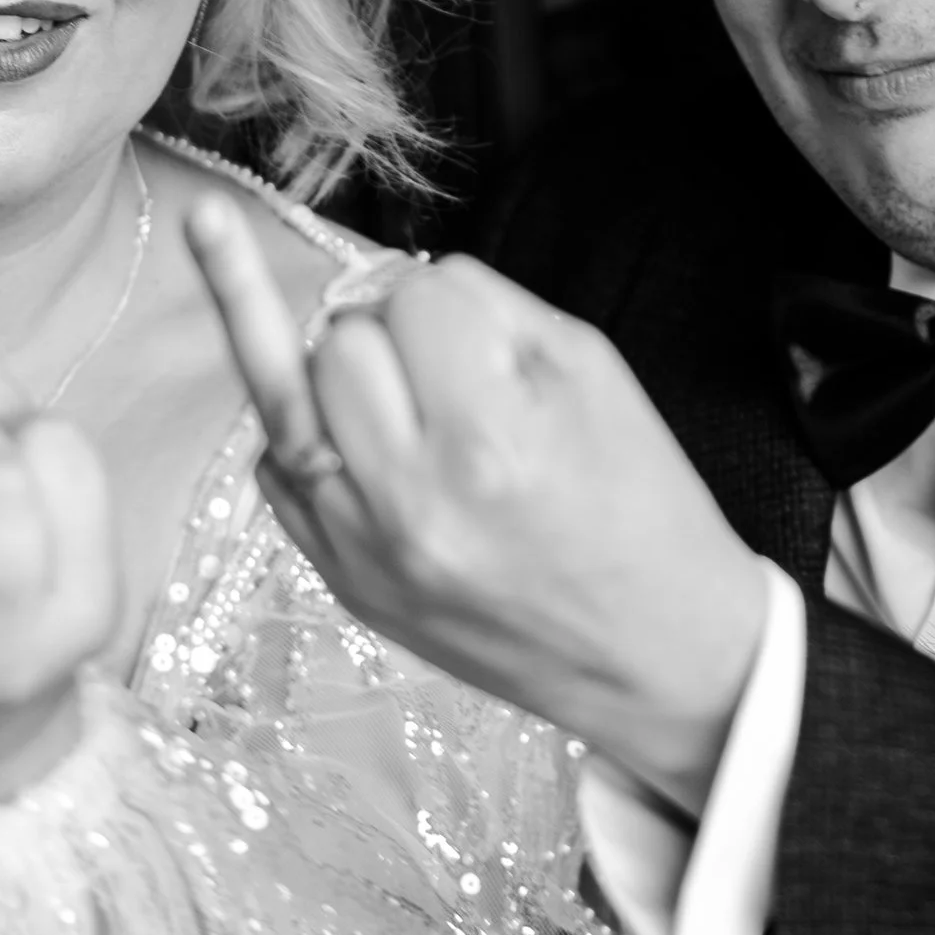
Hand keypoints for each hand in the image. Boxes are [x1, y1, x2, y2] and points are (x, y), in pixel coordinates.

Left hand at [186, 207, 768, 817]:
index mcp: (490, 438)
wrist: (655, 655)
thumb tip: (394, 280)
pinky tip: (372, 452)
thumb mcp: (594, 376)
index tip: (485, 340)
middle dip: (390, 336)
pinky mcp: (341, 583)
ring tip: (401, 403)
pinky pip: (278, 471)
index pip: (413, 297)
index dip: (449, 303)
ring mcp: (363, 549)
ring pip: (289, 399)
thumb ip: (488, 308)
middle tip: (446, 374)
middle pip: (338, 343)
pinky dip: (317, 442)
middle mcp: (411, 498)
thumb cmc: (640, 505)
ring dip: (340, 384)